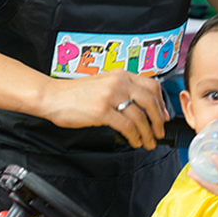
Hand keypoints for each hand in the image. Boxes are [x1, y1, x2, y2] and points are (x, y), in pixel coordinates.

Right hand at [42, 70, 168, 149]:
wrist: (53, 96)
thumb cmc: (75, 93)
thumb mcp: (103, 83)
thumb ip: (122, 88)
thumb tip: (140, 104)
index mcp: (120, 74)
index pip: (152, 85)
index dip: (161, 103)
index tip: (164, 115)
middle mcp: (118, 82)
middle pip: (150, 100)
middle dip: (158, 119)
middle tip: (159, 132)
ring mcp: (110, 96)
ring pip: (140, 116)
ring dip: (147, 133)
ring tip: (147, 142)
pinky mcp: (102, 111)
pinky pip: (127, 126)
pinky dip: (134, 136)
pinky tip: (134, 141)